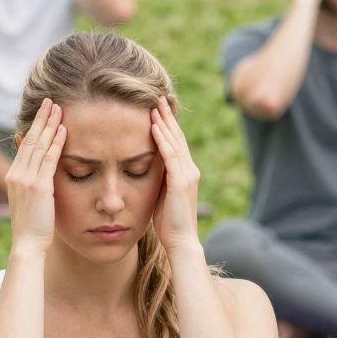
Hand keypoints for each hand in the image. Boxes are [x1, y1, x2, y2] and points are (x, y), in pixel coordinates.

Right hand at [6, 99, 65, 252]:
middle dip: (41, 119)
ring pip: (39, 145)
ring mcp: (26, 179)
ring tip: (58, 107)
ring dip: (49, 124)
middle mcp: (16, 174)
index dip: (34, 127)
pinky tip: (63, 129)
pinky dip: (56, 142)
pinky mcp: (38, 186)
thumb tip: (38, 170)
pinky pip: (49, 159)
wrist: (27, 245)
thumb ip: (32, 182)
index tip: (43, 112)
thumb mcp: (28, 200)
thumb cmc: (32, 227)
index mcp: (13, 176)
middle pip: (30, 139)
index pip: (25, 145)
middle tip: (50, 101)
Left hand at [150, 96, 200, 252]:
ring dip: (164, 122)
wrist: (181, 241)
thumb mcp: (162, 195)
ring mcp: (187, 174)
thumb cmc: (168, 222)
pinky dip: (162, 139)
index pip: (176, 142)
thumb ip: (159, 179)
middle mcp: (189, 169)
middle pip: (178, 136)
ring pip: (175, 142)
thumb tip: (147, 167)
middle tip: (159, 96)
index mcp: (185, 172)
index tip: (159, 108)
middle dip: (168, 116)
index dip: (168, 124)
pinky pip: (170, 155)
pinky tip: (154, 126)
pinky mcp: (180, 182)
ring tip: (155, 105)